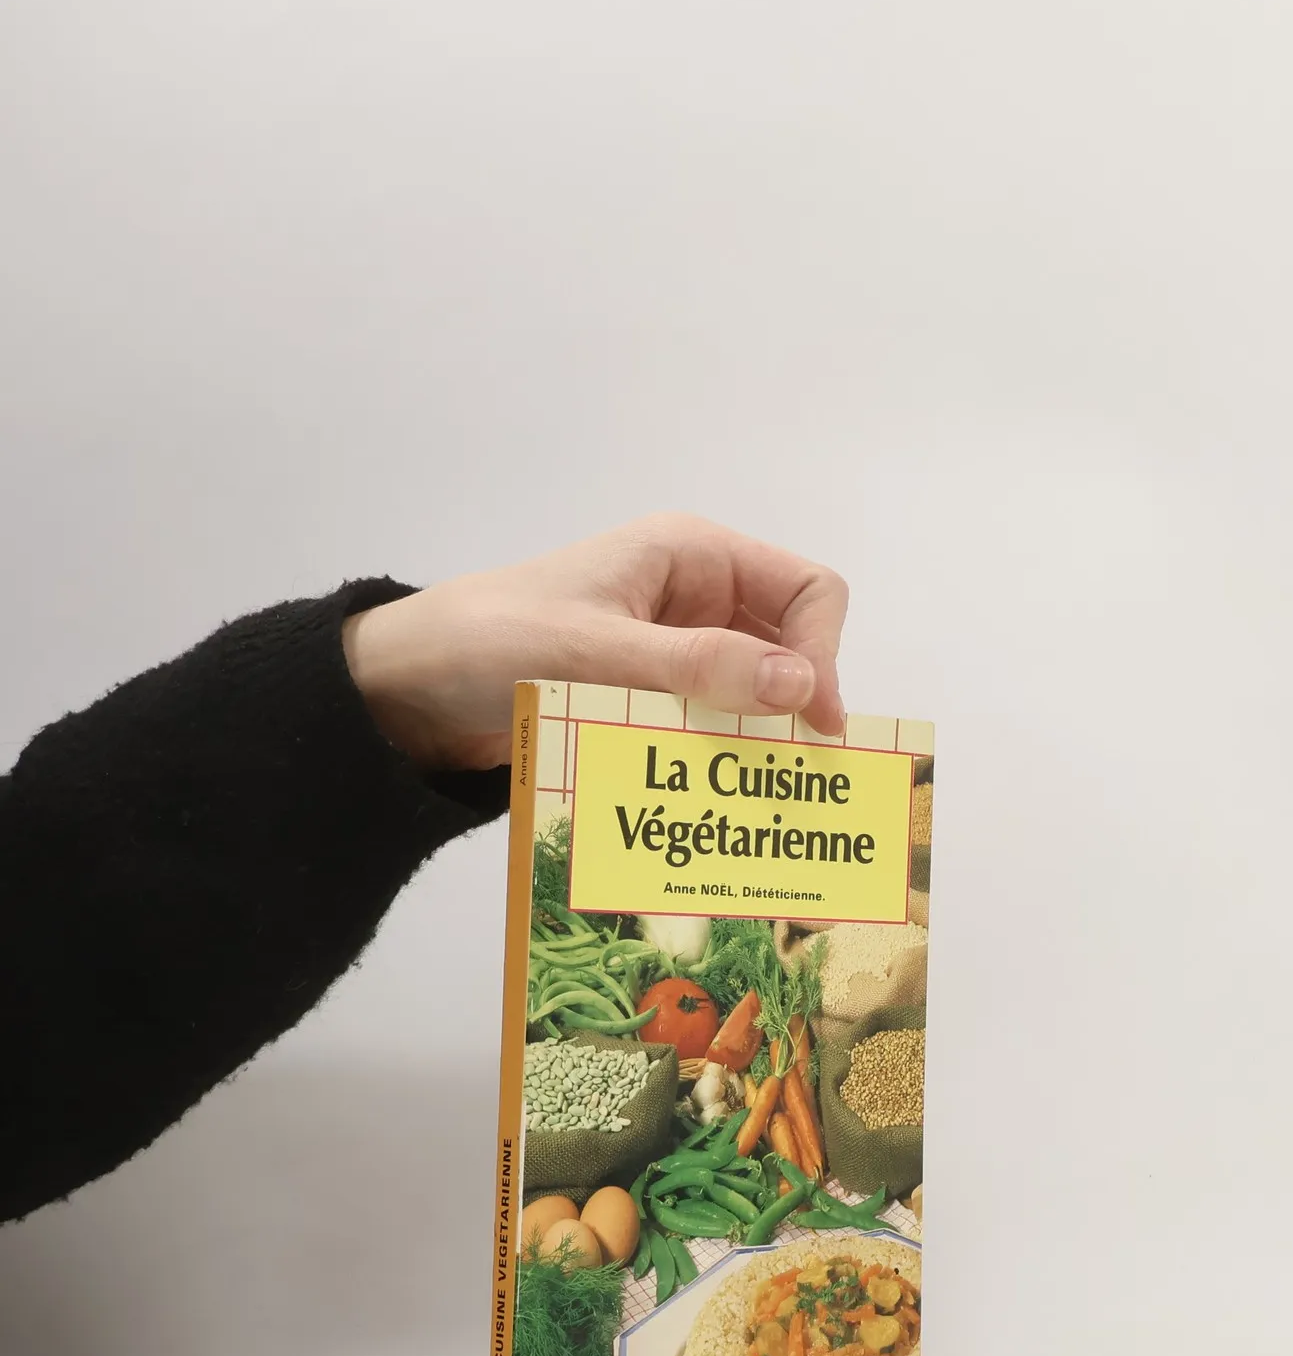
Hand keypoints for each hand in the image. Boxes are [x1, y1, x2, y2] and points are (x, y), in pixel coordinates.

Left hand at [341, 513, 848, 771]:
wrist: (405, 691)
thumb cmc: (490, 643)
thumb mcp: (595, 651)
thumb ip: (697, 667)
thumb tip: (802, 684)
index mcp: (692, 556)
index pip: (807, 591)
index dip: (824, 652)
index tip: (813, 724)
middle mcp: (696, 597)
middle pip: (790, 647)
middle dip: (795, 706)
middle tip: (795, 775)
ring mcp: (674, 651)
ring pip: (752, 696)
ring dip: (757, 741)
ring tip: (756, 798)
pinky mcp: (649, 699)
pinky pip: (708, 728)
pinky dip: (717, 760)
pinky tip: (711, 797)